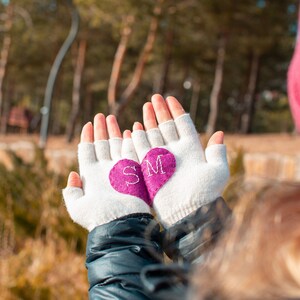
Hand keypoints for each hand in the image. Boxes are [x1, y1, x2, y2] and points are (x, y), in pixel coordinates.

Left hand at [63, 114, 150, 230]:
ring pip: (116, 145)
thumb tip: (72, 175)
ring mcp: (120, 169)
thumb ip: (72, 192)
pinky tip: (128, 129)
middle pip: (101, 145)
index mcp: (91, 176)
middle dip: (100, 130)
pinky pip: (130, 151)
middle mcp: (105, 170)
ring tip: (111, 118)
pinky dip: (129, 140)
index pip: (87, 151)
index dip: (86, 136)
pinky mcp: (134, 170)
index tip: (88, 124)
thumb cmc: (99, 218)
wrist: (123, 224)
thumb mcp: (77, 208)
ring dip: (113, 131)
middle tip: (100, 116)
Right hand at [131, 94, 228, 226]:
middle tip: (155, 97)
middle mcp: (176, 152)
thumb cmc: (205, 194)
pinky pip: (143, 150)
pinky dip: (139, 138)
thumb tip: (220, 133)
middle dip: (161, 111)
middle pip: (167, 126)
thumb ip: (217, 152)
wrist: (187, 213)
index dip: (176, 110)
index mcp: (191, 150)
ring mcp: (162, 160)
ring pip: (154, 135)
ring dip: (150, 120)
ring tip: (146, 106)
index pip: (183, 124)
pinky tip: (136, 127)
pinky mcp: (150, 168)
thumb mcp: (217, 171)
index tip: (170, 98)